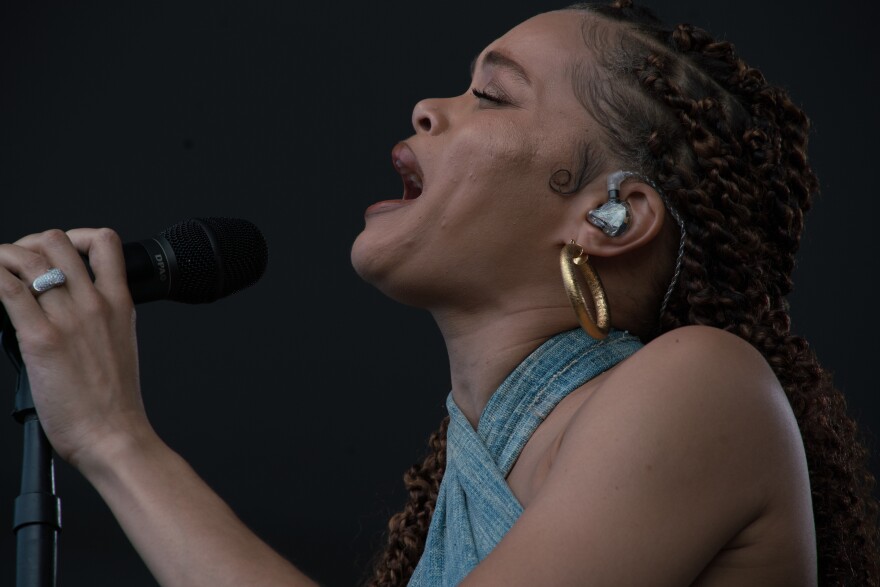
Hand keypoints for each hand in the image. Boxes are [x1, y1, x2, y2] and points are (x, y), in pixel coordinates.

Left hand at [0, 228, 149, 468]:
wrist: (114, 435)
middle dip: (29, 244)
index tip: (58, 253)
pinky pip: (8, 290)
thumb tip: (63, 312)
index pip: (104, 242)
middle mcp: (95, 303)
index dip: (75, 237)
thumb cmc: (115, 403)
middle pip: (56, 241)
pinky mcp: (41, 339)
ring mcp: (69, 318)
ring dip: (3, 257)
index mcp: (120, 304)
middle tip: (17, 266)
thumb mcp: (119, 346)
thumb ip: (97, 322)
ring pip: (29, 257)